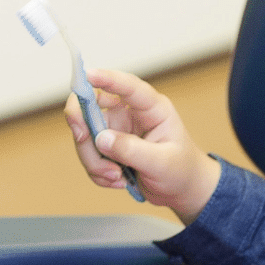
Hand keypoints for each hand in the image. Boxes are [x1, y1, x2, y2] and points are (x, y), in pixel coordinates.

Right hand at [66, 68, 222, 221]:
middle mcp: (130, 113)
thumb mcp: (162, 163)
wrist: (182, 189)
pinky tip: (118, 180)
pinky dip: (97, 171)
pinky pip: (89, 154)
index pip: (129, 87)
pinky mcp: (108, 146)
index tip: (89, 74)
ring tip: (117, 177)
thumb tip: (101, 138)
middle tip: (82, 138)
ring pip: (86, 135)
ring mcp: (116, 128)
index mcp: (152, 108)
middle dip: (82, 123)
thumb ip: (132, 150)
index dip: (108, 78)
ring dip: (94, 160)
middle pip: (92, 105)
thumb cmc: (181, 170)